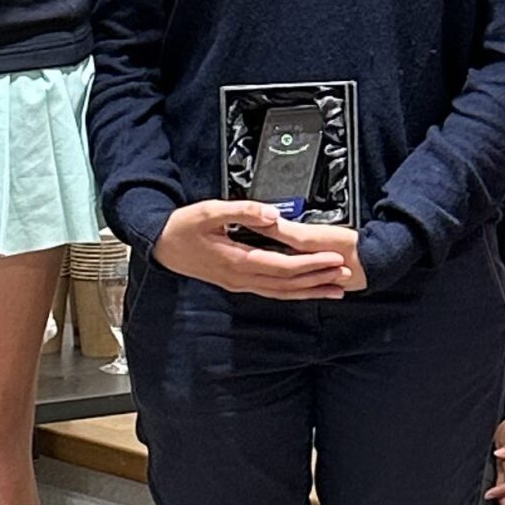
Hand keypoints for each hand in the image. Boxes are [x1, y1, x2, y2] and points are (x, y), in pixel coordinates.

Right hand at [153, 202, 364, 300]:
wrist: (159, 246)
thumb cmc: (181, 228)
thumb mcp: (209, 211)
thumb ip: (242, 211)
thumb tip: (271, 214)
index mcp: (236, 260)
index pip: (283, 265)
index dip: (311, 264)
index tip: (334, 259)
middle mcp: (240, 278)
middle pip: (287, 284)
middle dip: (318, 279)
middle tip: (345, 275)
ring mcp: (238, 284)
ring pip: (280, 292)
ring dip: (309, 291)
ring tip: (335, 290)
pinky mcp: (236, 283)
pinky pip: (270, 292)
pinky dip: (291, 293)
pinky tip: (305, 291)